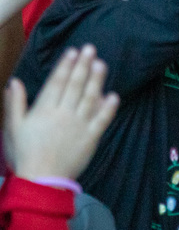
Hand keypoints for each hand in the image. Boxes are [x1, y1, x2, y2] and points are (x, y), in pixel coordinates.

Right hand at [4, 45, 118, 181]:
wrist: (41, 180)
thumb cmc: (24, 154)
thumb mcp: (13, 128)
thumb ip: (15, 104)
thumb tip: (14, 82)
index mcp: (44, 110)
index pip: (56, 83)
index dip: (65, 66)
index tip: (72, 51)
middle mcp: (63, 115)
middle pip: (75, 86)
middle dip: (83, 65)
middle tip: (90, 48)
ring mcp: (78, 126)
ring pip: (89, 98)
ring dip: (96, 80)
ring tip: (101, 64)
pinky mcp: (91, 138)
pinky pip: (102, 120)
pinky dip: (108, 108)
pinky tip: (114, 95)